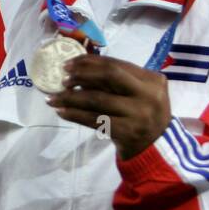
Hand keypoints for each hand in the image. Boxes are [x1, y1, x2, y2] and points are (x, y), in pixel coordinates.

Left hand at [47, 54, 169, 159]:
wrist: (156, 147)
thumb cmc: (141, 115)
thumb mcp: (138, 93)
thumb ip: (116, 81)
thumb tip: (78, 69)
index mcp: (152, 80)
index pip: (116, 64)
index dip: (89, 61)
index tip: (69, 63)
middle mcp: (148, 94)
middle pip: (109, 76)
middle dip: (82, 74)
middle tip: (63, 79)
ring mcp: (139, 114)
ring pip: (97, 99)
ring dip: (70, 97)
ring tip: (53, 98)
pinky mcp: (127, 131)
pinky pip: (94, 119)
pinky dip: (74, 114)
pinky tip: (61, 111)